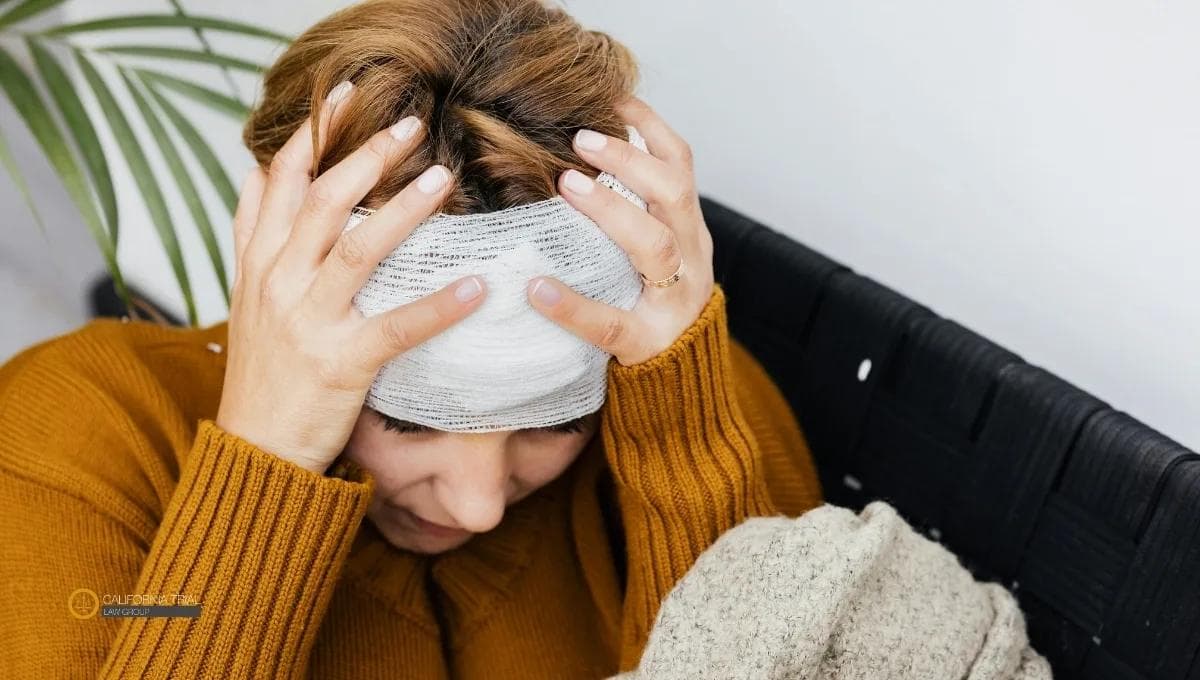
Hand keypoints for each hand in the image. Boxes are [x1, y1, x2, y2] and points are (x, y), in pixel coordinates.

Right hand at [216, 81, 487, 474]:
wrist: (254, 450)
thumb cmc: (264, 374)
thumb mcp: (246, 298)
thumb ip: (257, 239)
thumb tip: (263, 175)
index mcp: (257, 264)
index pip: (276, 182)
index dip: (311, 136)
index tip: (344, 97)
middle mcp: (276, 283)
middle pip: (321, 201)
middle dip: (365, 156)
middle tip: (411, 124)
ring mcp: (307, 322)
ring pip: (356, 249)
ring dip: (402, 210)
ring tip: (442, 177)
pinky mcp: (340, 363)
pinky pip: (398, 327)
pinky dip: (440, 306)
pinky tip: (478, 287)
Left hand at [525, 96, 714, 365]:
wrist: (682, 383)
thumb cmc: (652, 306)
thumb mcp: (654, 255)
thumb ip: (631, 215)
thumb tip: (572, 162)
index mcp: (689, 231)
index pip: (682, 167)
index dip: (651, 128)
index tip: (613, 97)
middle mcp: (691, 258)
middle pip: (674, 194)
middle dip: (630, 160)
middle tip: (580, 139)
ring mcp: (674, 300)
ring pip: (656, 246)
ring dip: (612, 210)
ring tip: (567, 185)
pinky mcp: (646, 342)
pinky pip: (610, 322)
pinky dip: (572, 304)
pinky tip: (538, 289)